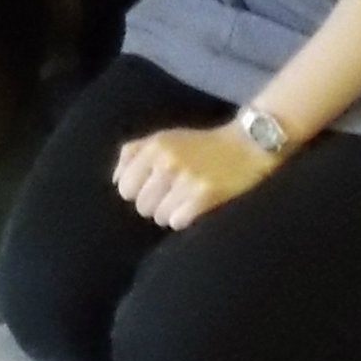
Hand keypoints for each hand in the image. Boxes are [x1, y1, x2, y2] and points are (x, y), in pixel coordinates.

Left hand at [114, 122, 279, 229]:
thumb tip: (116, 181)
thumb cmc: (199, 144)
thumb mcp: (163, 137)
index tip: (151, 189)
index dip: (136, 192)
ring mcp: (185, 179)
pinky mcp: (204, 196)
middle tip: (171, 196)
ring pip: (159, 217)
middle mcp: (166, 161)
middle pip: (141, 205)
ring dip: (170, 214)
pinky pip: (177, 222)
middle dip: (154, 205)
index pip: (124, 187)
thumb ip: (133, 152)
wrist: (244, 146)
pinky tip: (194, 209)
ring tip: (184, 201)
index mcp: (154, 146)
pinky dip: (183, 219)